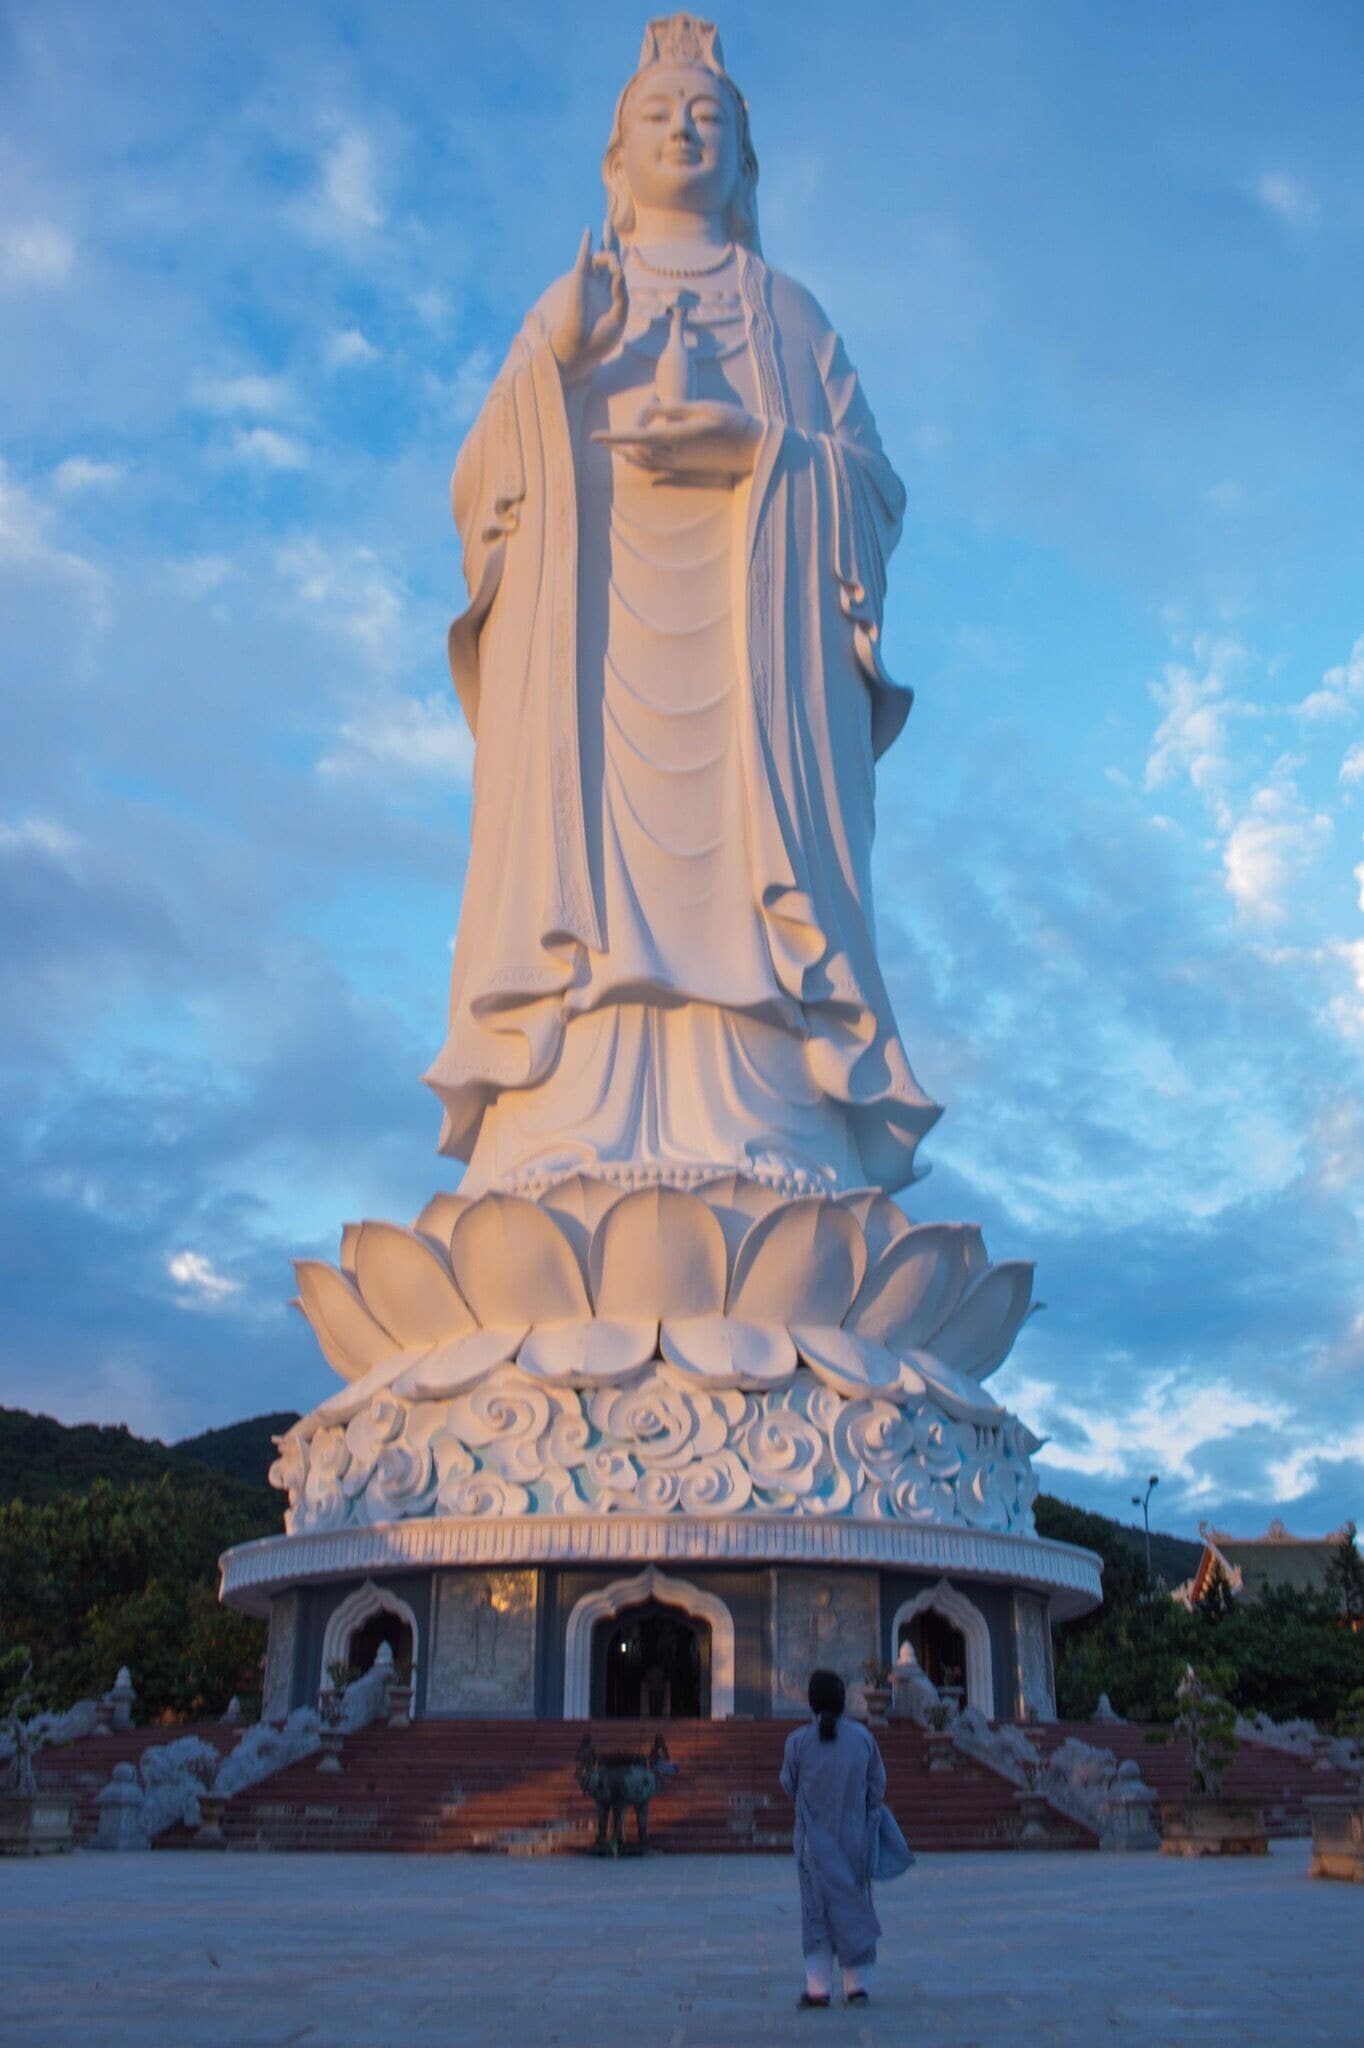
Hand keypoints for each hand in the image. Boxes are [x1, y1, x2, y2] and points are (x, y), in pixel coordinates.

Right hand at [550, 230, 626, 376]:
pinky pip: (583, 259)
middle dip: (610, 241)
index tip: (630, 249)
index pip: (618, 274)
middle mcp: (600, 287)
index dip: (623, 261)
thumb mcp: (620, 317)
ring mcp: (589, 283)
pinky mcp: (579, 280)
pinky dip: (586, 245)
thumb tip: (620, 271)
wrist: (582, 346)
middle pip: (607, 258)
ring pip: (599, 257)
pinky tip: (589, 231)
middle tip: (611, 222)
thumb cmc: (601, 338)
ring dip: (608, 251)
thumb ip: (622, 294)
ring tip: (613, 259)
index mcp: (610, 297)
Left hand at [593, 398, 763, 480]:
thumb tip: (648, 408)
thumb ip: (671, 409)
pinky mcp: (685, 467)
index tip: (594, 437)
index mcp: (677, 437)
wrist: (752, 448)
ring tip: (620, 437)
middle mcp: (676, 454)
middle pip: (637, 449)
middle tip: (618, 424)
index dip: (614, 437)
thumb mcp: (700, 407)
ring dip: (629, 448)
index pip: (637, 437)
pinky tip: (637, 450)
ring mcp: (680, 464)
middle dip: (621, 439)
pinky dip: (641, 456)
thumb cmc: (730, 421)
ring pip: (644, 459)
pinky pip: (655, 465)